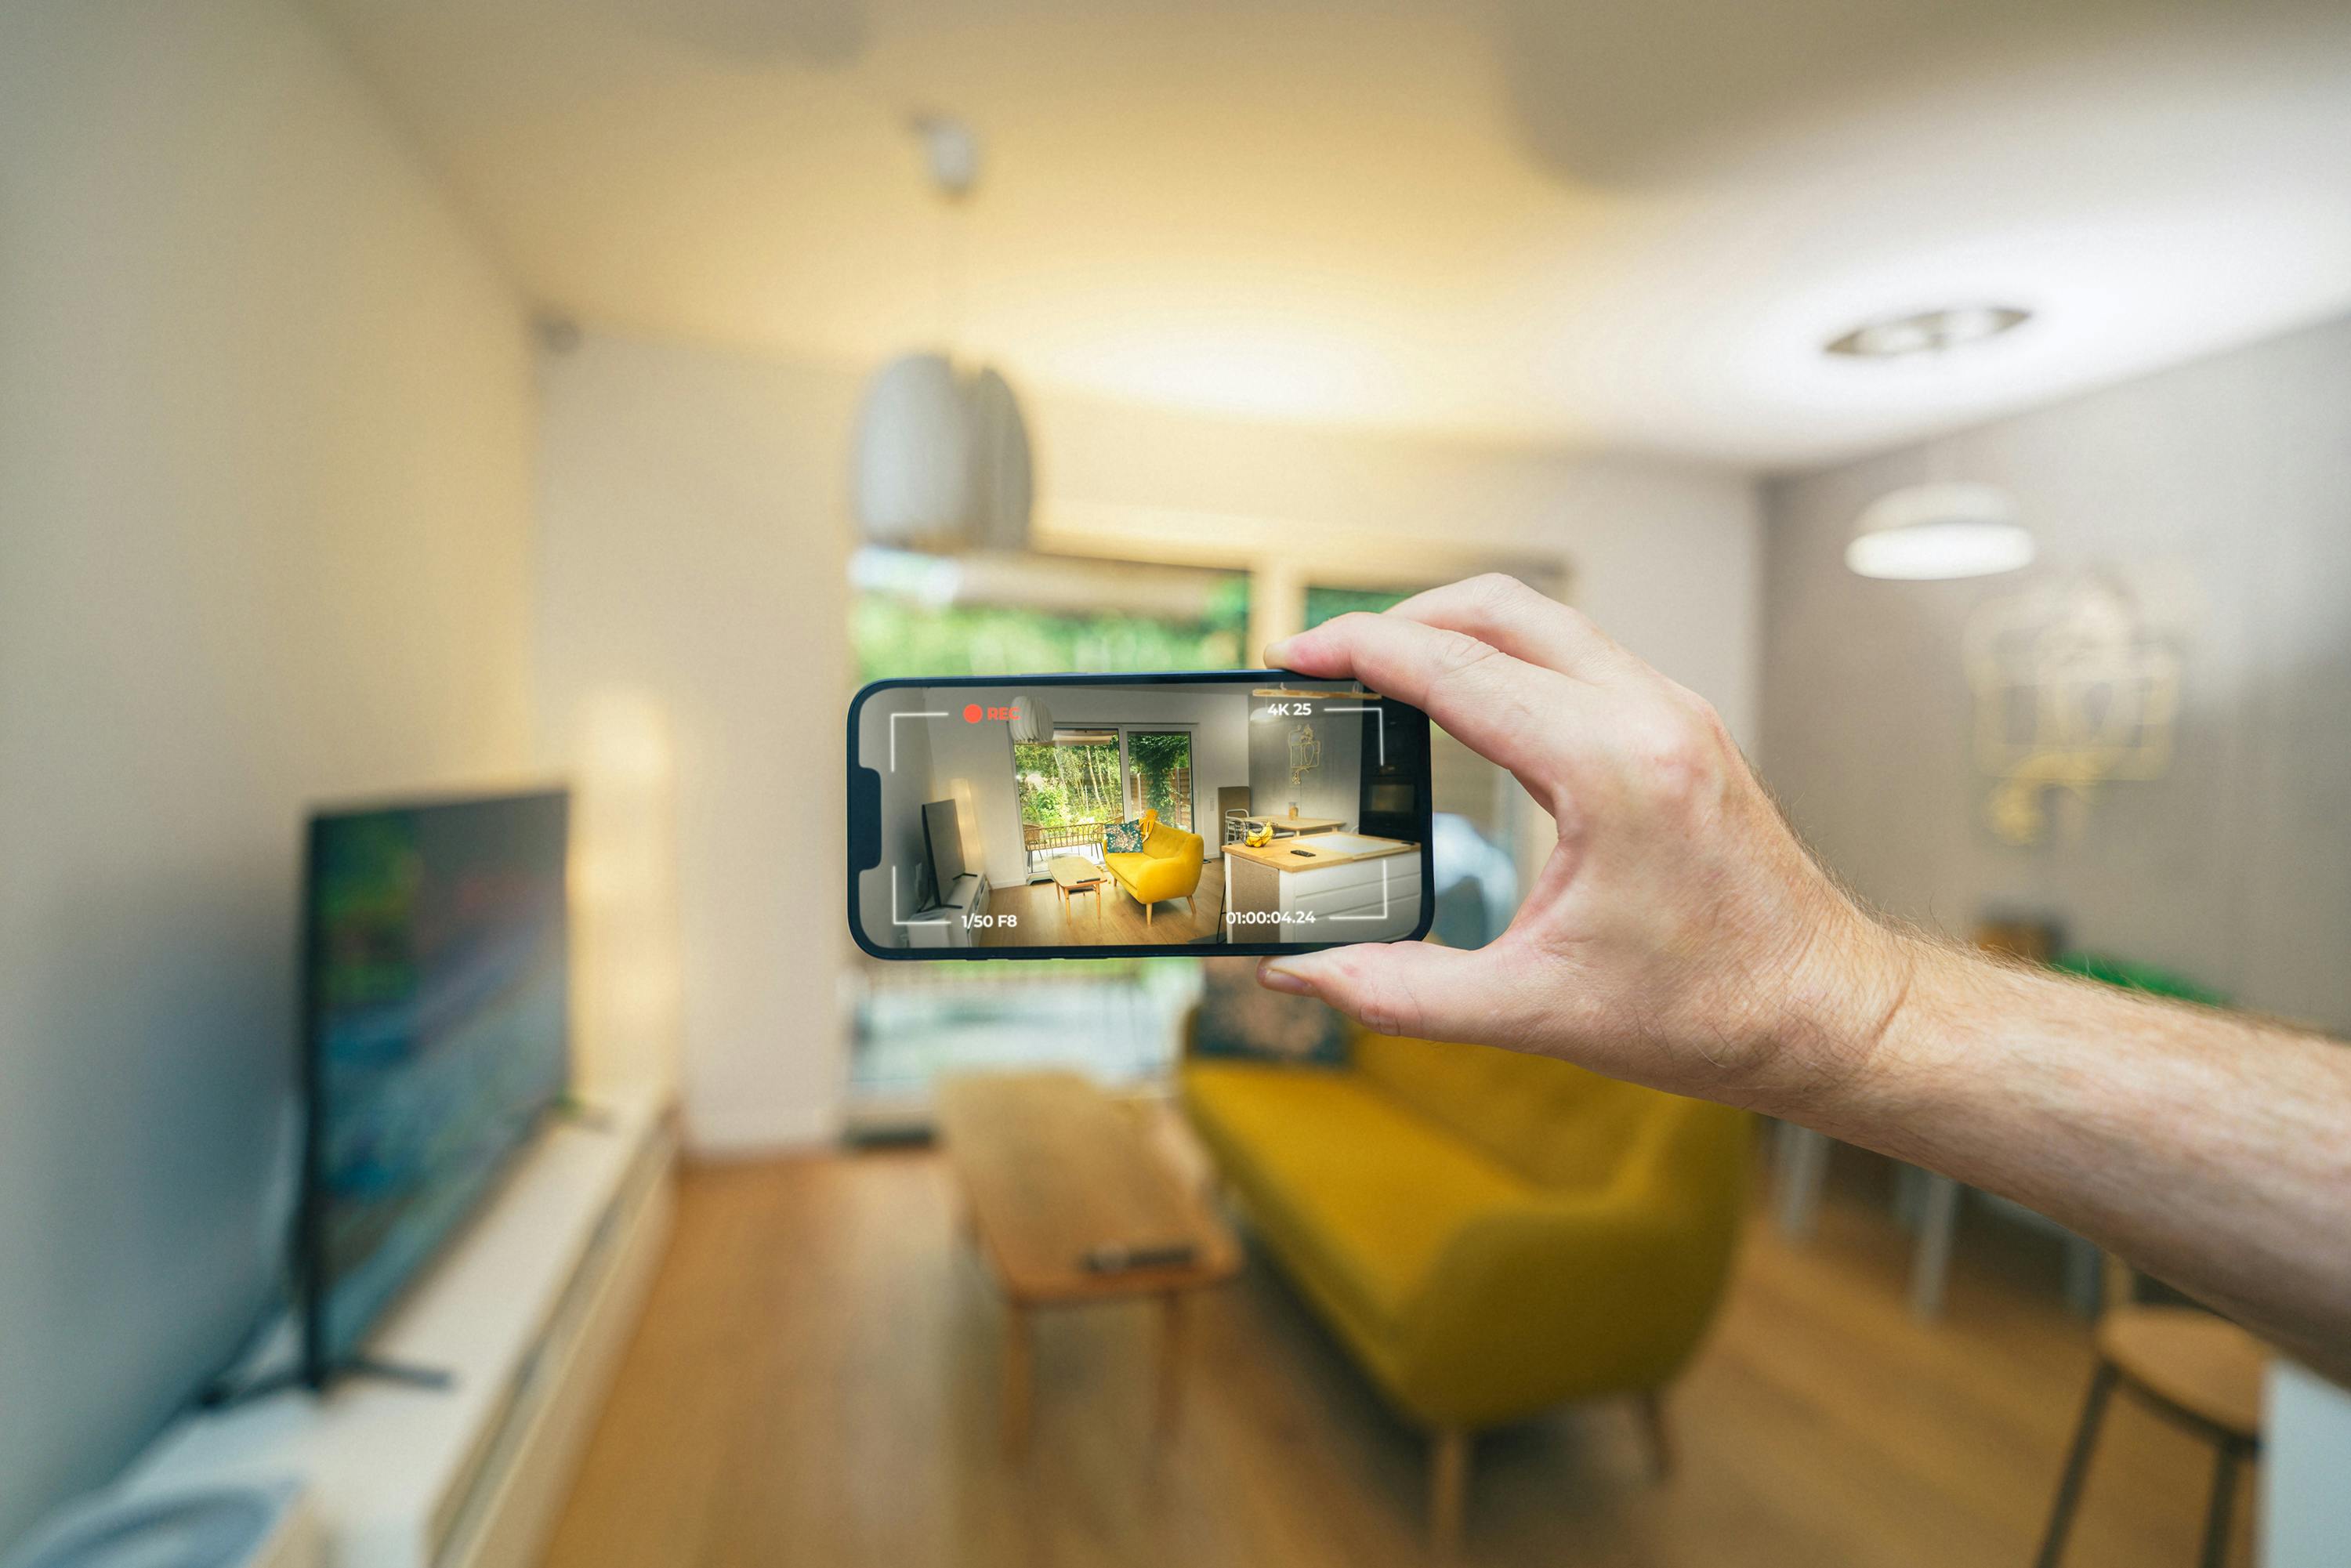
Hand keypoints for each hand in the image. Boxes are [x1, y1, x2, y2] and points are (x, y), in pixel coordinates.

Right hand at [1257, 575, 1915, 1112]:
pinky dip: (1505, 657)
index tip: (1293, 656)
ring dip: (1454, 631)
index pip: (1456, 669)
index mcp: (1611, 767)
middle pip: (1497, 608)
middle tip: (1325, 658)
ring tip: (1381, 674)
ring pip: (1541, 620)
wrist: (1826, 1011)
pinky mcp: (1681, 726)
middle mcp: (1649, 715)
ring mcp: (1672, 711)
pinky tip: (1463, 703)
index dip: (1358, 653)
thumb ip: (1399, 990)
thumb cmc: (1711, 1011)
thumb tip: (1302, 974)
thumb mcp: (1532, 1009)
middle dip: (1398, 620)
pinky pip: (1576, 655)